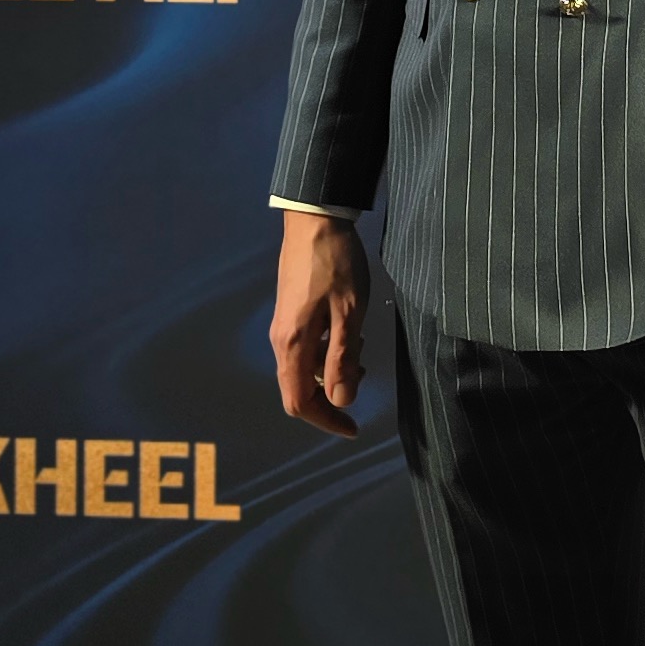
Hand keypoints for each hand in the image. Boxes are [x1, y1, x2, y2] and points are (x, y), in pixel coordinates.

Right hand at [270, 207, 369, 431]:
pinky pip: (306, 346)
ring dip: (332, 369)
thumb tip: (340, 401)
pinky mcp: (290, 311)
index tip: (353, 427)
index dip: (326, 420)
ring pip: (305, 366)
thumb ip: (344, 359)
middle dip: (332, 394)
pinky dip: (328, 350)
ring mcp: (283, 324)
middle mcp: (281, 339)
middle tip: (363, 378)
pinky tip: (350, 331)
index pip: (299, 402)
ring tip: (362, 350)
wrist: (315, 218)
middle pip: (299, 388)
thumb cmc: (336, 264)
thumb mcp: (350, 313)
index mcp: (293, 344)